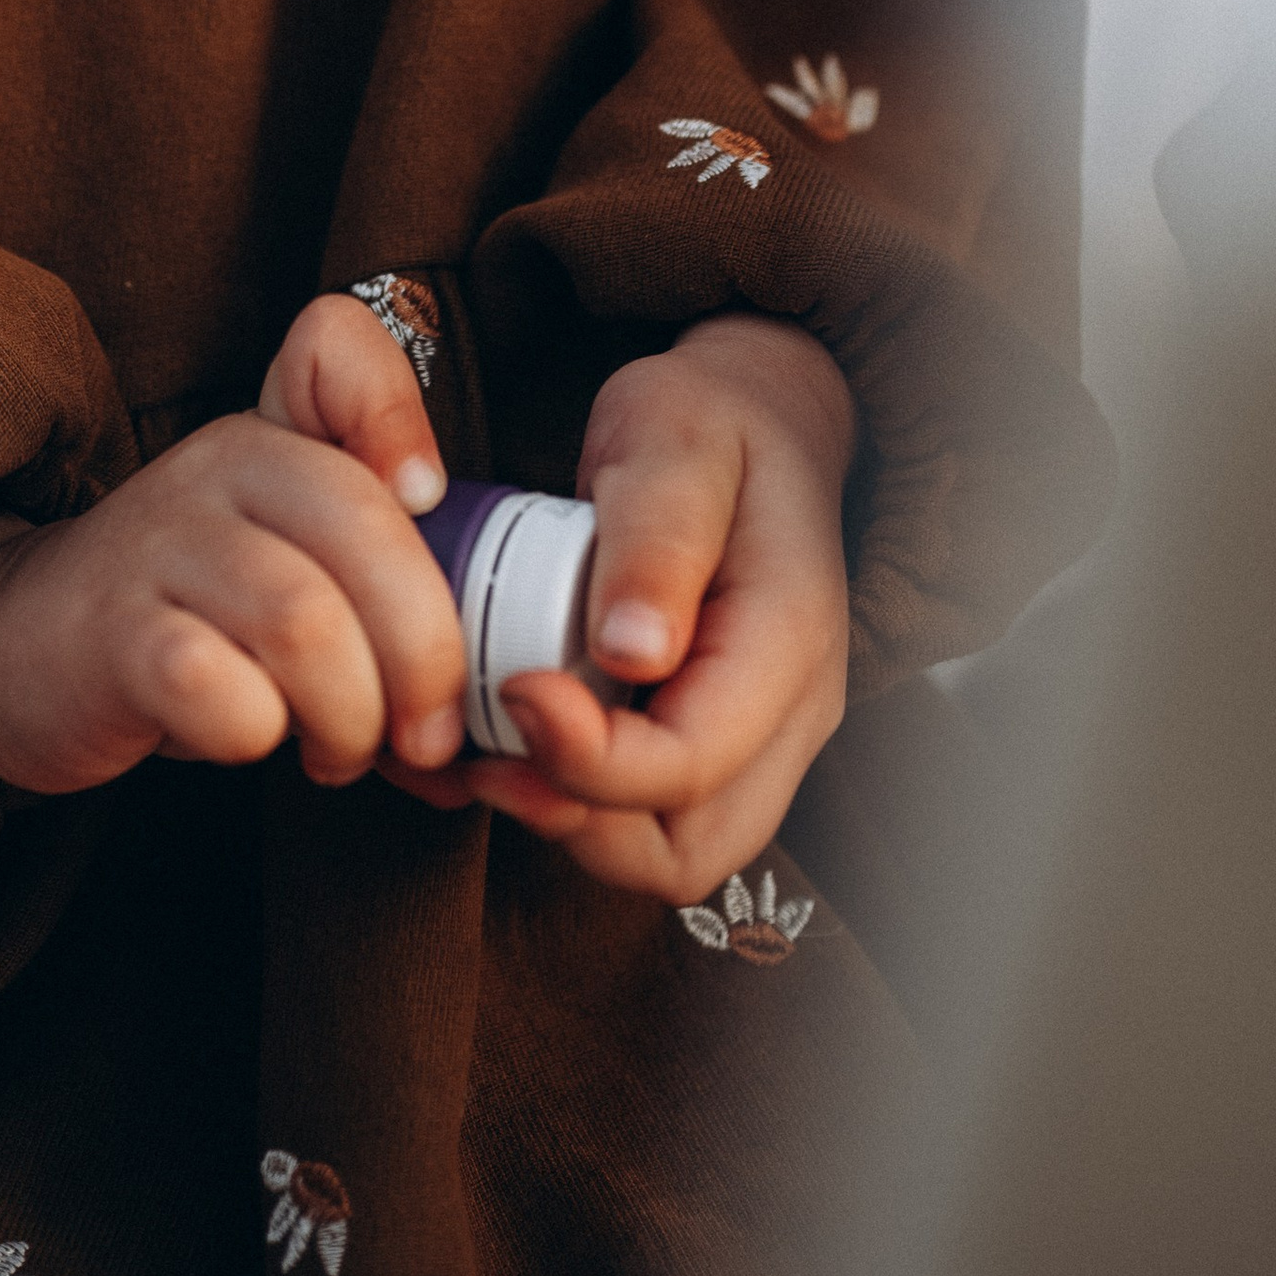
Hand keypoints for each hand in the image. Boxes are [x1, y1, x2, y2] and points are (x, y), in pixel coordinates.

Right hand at [0, 401, 467, 798]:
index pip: (334, 346)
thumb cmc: (191, 617)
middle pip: (366, 526)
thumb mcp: (290, 569)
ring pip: (305, 619)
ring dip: (353, 714)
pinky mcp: (109, 639)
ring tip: (342, 751)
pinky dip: (259, 732)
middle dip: (427, 652)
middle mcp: (215, 466)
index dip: (399, 413)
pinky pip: (215, 684)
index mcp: (270, 437)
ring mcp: (157, 546)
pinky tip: (252, 740)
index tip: (430, 506)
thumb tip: (499, 711)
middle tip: (424, 732)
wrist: (17, 647)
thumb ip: (390, 601)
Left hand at [382, 314, 854, 900]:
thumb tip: (634, 652)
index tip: (512, 691)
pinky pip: (650, 822)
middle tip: (486, 747)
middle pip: (686, 848)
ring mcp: (758, 742)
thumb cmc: (709, 421)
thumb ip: (656, 539)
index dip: (587, 757)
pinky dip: (576, 807)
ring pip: (667, 854)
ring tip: (490, 748)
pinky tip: (511, 743)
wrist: (755, 422)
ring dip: (570, 823)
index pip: (693, 762)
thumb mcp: (674, 442)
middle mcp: (789, 715)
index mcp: (788, 639)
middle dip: (575, 818)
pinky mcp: (715, 745)